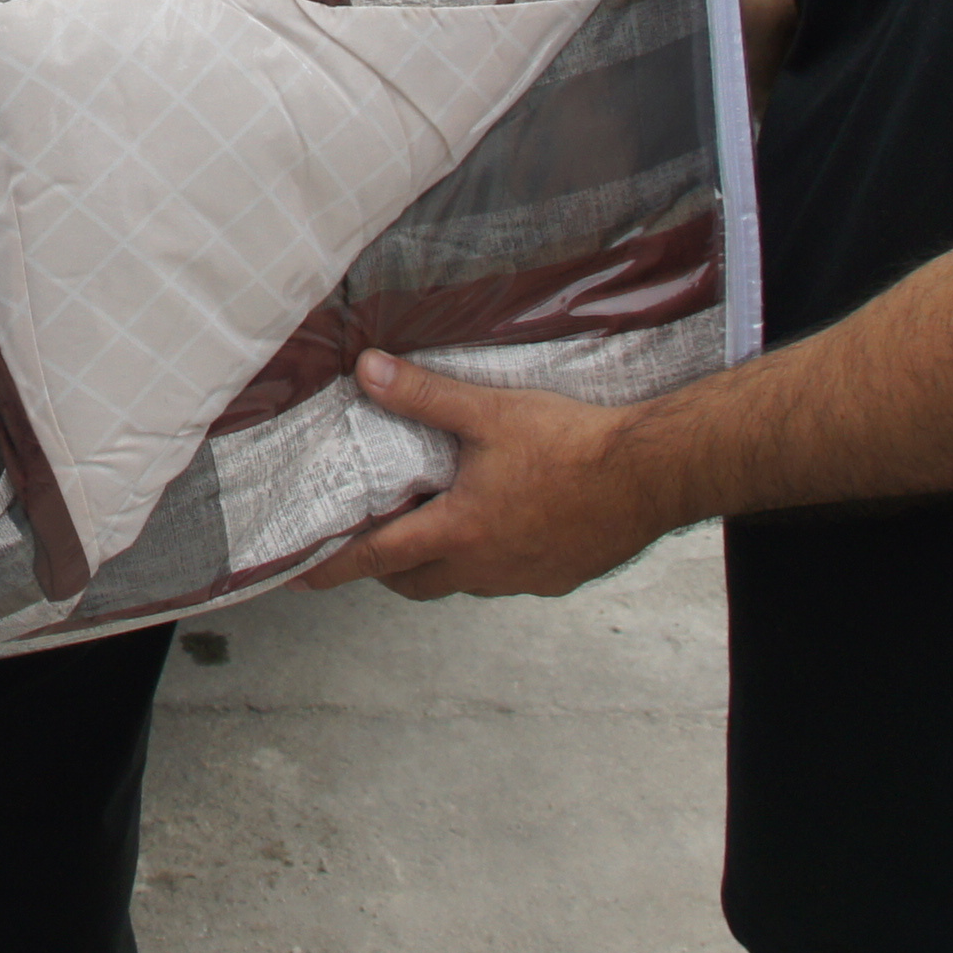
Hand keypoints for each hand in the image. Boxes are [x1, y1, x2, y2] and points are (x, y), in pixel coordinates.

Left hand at [292, 351, 676, 600]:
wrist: (652, 476)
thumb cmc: (573, 445)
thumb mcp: (491, 413)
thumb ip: (425, 396)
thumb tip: (368, 372)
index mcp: (459, 530)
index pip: (377, 555)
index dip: (334, 565)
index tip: (300, 575)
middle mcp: (484, 566)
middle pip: (414, 580)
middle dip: (386, 567)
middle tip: (369, 543)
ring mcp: (522, 578)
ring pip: (461, 580)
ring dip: (439, 562)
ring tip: (434, 527)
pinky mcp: (558, 578)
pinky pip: (507, 578)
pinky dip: (489, 559)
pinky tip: (503, 526)